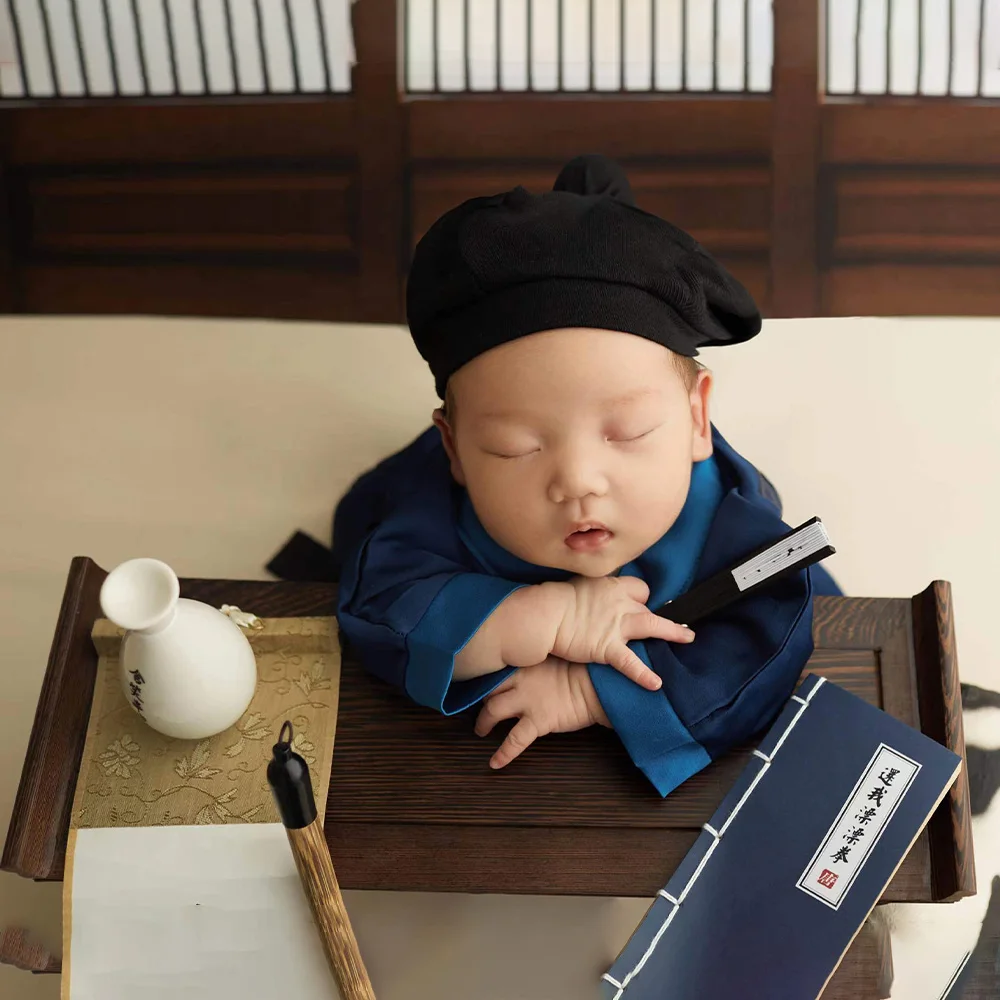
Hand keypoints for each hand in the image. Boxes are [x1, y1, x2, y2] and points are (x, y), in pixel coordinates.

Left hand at [474, 657, 609, 769]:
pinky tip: (495, 763)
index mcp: (525, 663)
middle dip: (481, 699)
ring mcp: (527, 701)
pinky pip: (514, 741)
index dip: (486, 678)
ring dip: (483, 722)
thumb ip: (538, 662)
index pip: (496, 670)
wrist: (596, 684)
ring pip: (493, 711)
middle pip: (488, 690)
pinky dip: (503, 753)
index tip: (481, 683)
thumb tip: (531, 668)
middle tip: (480, 706)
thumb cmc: (583, 668)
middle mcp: (520, 681)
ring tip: (480, 730)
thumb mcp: (555, 657)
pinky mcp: (537, 721)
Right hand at [547, 576, 693, 690]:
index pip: (639, 588)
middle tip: (665, 625)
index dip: (639, 598)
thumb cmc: (557, 601)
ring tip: (688, 638)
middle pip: (647, 606)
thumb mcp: (581, 585)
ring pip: (652, 625)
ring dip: (673, 631)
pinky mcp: (608, 647)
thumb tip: (598, 594)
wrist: (545, 615)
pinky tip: (656, 684)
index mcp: (612, 587)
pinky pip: (630, 662)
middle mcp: (620, 603)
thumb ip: (597, 591)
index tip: (636, 606)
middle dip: (654, 616)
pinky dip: (643, 674)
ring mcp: (616, 625)